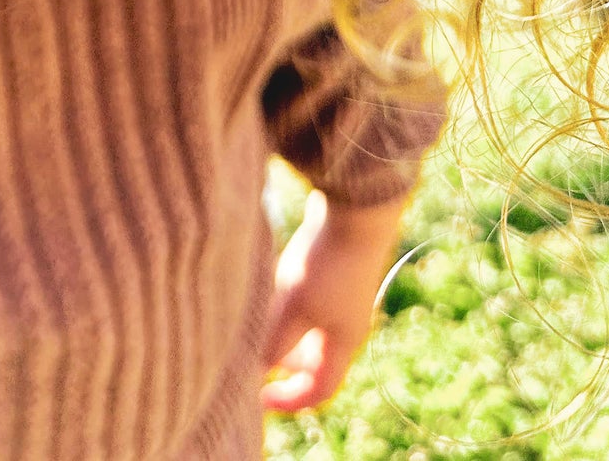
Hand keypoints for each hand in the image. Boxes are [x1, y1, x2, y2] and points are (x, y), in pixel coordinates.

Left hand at [259, 187, 408, 414]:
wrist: (355, 209)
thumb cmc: (327, 263)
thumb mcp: (295, 308)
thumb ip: (277, 343)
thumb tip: (258, 371)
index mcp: (343, 343)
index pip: (320, 389)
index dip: (290, 400)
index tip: (259, 397)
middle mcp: (346, 324)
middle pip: (313, 360)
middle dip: (283, 363)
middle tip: (253, 351)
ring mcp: (341, 296)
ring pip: (307, 329)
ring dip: (283, 330)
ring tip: (257, 317)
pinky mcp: (333, 270)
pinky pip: (308, 302)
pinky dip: (288, 304)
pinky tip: (269, 285)